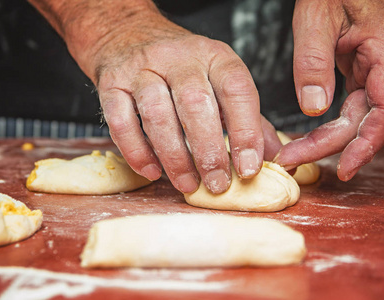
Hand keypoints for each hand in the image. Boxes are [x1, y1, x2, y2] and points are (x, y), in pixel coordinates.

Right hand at [35, 0, 272, 193]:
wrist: (126, 34)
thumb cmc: (180, 67)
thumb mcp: (218, 79)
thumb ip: (247, 116)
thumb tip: (273, 156)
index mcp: (214, 56)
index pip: (236, 89)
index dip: (246, 131)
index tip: (249, 167)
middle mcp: (178, 58)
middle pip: (195, 104)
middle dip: (208, 150)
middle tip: (217, 183)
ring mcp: (141, 69)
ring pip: (157, 114)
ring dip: (174, 156)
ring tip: (187, 184)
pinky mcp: (111, 83)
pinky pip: (120, 121)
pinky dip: (136, 151)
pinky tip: (152, 171)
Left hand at [275, 0, 383, 180]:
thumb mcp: (315, 19)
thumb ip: (314, 61)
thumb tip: (313, 107)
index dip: (369, 143)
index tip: (345, 167)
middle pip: (367, 120)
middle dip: (331, 145)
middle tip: (293, 158)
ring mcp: (376, 72)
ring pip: (358, 117)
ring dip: (328, 139)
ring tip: (295, 152)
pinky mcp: (362, 73)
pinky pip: (351, 107)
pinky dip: (331, 124)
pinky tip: (311, 135)